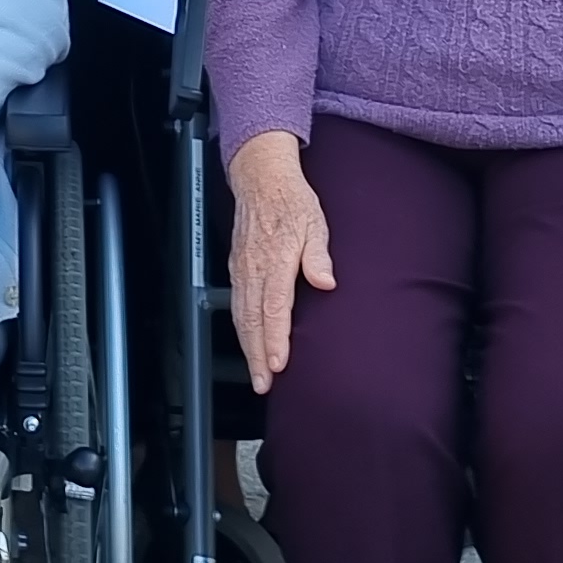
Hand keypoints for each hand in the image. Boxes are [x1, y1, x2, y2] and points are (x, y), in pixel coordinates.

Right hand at [225, 131, 335, 383]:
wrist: (261, 178)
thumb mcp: (314, 222)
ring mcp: (242, 269)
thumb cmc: (292, 202)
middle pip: (252, 320)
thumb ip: (318, 254)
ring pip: (241, 316)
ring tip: (257, 374)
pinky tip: (247, 341)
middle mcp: (253, 268)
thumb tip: (326, 280)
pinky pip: (236, 304)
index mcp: (275, 260)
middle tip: (263, 384)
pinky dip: (241, 328)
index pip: (274, 307)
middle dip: (256, 355)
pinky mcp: (237, 269)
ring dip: (247, 347)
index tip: (278, 363)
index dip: (275, 338)